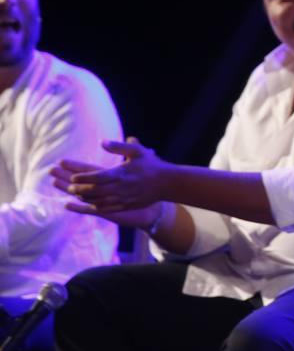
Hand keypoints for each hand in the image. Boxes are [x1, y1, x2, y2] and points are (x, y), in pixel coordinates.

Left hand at [51, 138, 170, 213]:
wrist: (167, 183)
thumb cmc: (152, 165)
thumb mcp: (138, 151)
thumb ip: (119, 146)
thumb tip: (102, 142)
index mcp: (121, 174)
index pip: (96, 177)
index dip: (82, 178)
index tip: (73, 177)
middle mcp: (120, 188)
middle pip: (94, 190)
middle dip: (79, 189)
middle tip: (69, 186)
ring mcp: (123, 198)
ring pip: (98, 200)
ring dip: (85, 198)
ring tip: (75, 194)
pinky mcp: (126, 205)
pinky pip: (107, 208)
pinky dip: (96, 205)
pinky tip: (90, 203)